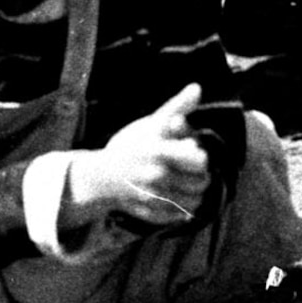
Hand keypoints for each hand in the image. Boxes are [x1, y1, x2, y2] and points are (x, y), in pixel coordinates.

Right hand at [64, 82, 209, 228]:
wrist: (100, 178)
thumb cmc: (129, 146)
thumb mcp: (151, 123)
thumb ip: (177, 107)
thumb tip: (198, 87)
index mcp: (159, 150)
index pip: (200, 160)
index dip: (200, 156)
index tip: (192, 153)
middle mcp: (156, 175)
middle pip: (201, 181)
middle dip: (200, 175)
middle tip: (192, 171)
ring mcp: (154, 197)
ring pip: (195, 201)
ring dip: (196, 193)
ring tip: (187, 184)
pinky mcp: (152, 213)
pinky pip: (182, 215)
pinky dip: (184, 208)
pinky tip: (176, 197)